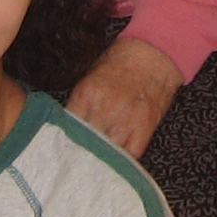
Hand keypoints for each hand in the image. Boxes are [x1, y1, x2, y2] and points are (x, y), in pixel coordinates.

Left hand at [66, 37, 184, 158]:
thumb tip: (66, 128)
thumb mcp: (90, 77)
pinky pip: (129, 155)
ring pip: (107, 152)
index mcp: (87, 94)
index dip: (66, 140)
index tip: (64, 149)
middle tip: (79, 158)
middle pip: (86, 143)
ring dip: (102, 156)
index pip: (69, 128)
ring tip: (97, 160)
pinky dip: (122, 159)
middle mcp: (105, 108)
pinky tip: (117, 157)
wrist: (153, 55)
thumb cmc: (120, 64)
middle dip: (83, 150)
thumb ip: (78, 103)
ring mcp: (126, 119)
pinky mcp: (144, 127)